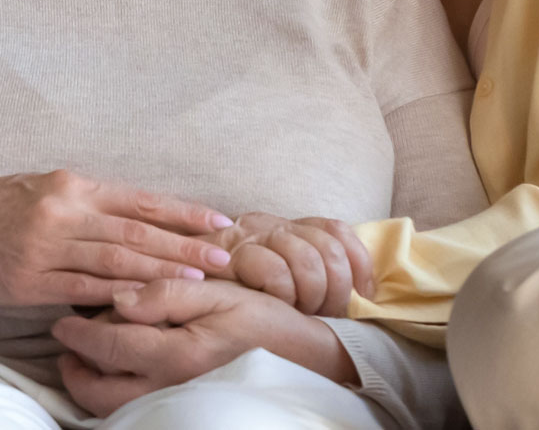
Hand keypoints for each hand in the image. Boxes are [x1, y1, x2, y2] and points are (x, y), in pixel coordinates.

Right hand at [0, 169, 234, 307]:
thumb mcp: (42, 188)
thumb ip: (86, 202)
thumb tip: (135, 218)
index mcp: (72, 186)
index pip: (140, 200)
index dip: (183, 212)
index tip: (221, 221)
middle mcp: (64, 211)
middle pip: (137, 230)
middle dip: (185, 244)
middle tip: (225, 257)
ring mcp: (46, 247)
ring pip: (115, 260)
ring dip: (161, 271)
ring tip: (199, 281)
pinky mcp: (28, 281)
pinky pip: (80, 290)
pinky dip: (115, 298)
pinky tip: (144, 304)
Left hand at [52, 278, 353, 415]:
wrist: (304, 357)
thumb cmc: (261, 319)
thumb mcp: (217, 291)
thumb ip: (166, 293)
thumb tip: (119, 298)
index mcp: (175, 353)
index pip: (108, 345)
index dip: (78, 332)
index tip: (62, 320)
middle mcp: (171, 388)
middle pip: (101, 391)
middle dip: (75, 369)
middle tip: (66, 346)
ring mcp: (177, 404)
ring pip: (116, 409)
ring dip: (92, 386)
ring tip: (84, 361)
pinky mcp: (185, 411)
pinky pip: (138, 411)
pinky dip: (116, 397)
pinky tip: (116, 375)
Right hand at [200, 212, 371, 315]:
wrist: (176, 290)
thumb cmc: (231, 297)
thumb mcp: (279, 281)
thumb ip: (311, 276)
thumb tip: (359, 294)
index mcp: (287, 227)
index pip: (336, 230)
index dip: (359, 263)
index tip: (362, 295)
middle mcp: (271, 225)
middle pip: (327, 249)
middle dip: (335, 290)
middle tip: (321, 313)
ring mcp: (250, 236)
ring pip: (306, 259)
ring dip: (309, 294)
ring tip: (295, 310)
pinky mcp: (230, 253)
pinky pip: (274, 269)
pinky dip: (281, 292)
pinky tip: (271, 303)